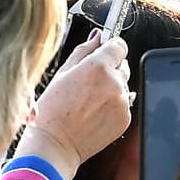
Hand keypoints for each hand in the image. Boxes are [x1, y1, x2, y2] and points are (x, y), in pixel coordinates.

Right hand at [16, 33, 130, 174]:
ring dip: (112, 87)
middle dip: (110, 68)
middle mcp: (115, 83)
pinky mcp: (126, 117)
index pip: (119, 46)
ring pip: (124, 85)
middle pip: (123, 65)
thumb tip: (97, 36)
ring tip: (89, 99)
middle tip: (88, 81)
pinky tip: (95, 111)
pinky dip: (114, 104)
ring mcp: (123, 101)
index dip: (111, 47)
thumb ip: (83, 51)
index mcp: (98, 67)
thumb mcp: (62, 73)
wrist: (57, 142)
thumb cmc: (53, 108)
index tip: (106, 49)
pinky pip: (125, 103)